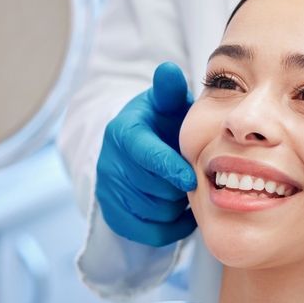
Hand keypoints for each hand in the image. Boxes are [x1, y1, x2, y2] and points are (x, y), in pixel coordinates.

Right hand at [96, 62, 197, 246]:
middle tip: (196, 180)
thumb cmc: (162, 123)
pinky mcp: (113, 214)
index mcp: (122, 132)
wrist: (138, 148)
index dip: (169, 168)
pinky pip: (148, 232)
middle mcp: (109, 162)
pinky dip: (171, 227)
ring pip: (153, 212)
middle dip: (179, 188)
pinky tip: (181, 211)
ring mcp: (108, 190)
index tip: (191, 178)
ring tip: (186, 191)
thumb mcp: (166, 103)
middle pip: (152, 189)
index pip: (145, 155)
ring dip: (177, 206)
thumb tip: (169, 70)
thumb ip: (169, 90)